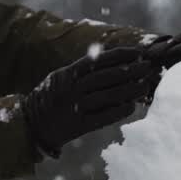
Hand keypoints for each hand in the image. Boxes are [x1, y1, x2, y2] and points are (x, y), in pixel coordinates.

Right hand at [22, 46, 158, 158]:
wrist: (31, 125)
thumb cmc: (51, 99)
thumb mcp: (61, 78)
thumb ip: (82, 71)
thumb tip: (113, 62)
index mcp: (68, 73)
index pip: (98, 60)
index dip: (120, 56)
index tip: (138, 53)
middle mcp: (71, 88)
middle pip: (105, 77)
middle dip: (130, 71)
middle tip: (148, 68)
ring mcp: (74, 107)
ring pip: (106, 96)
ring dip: (129, 91)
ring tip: (146, 86)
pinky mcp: (77, 126)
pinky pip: (101, 117)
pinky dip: (118, 112)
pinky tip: (132, 107)